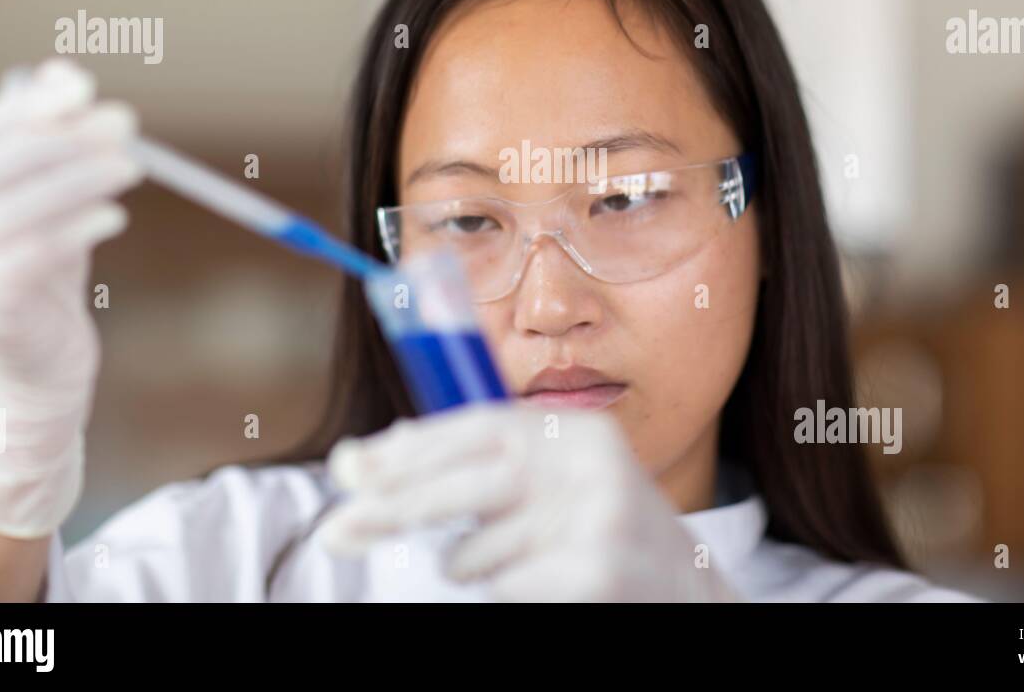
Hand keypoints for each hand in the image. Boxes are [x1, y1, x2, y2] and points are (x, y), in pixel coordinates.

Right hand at [0, 57, 141, 536]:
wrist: (40, 357)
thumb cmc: (42, 266)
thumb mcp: (45, 195)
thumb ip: (50, 138)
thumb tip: (65, 72)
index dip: (23, 110)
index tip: (82, 87)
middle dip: (59, 139)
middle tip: (123, 125)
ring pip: (12, 210)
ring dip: (78, 179)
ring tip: (132, 166)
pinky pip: (31, 255)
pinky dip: (76, 229)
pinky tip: (114, 217)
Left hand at [317, 404, 742, 601]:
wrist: (686, 596)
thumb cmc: (601, 535)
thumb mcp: (558, 483)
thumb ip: (485, 464)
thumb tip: (378, 452)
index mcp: (579, 433)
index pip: (478, 426)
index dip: (409, 448)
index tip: (351, 467)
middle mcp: (592, 467)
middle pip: (464, 485)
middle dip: (392, 508)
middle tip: (337, 531)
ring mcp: (598, 522)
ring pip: (476, 551)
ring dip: (467, 566)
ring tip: (513, 566)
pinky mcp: (597, 574)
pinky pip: (503, 588)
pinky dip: (502, 592)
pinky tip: (537, 586)